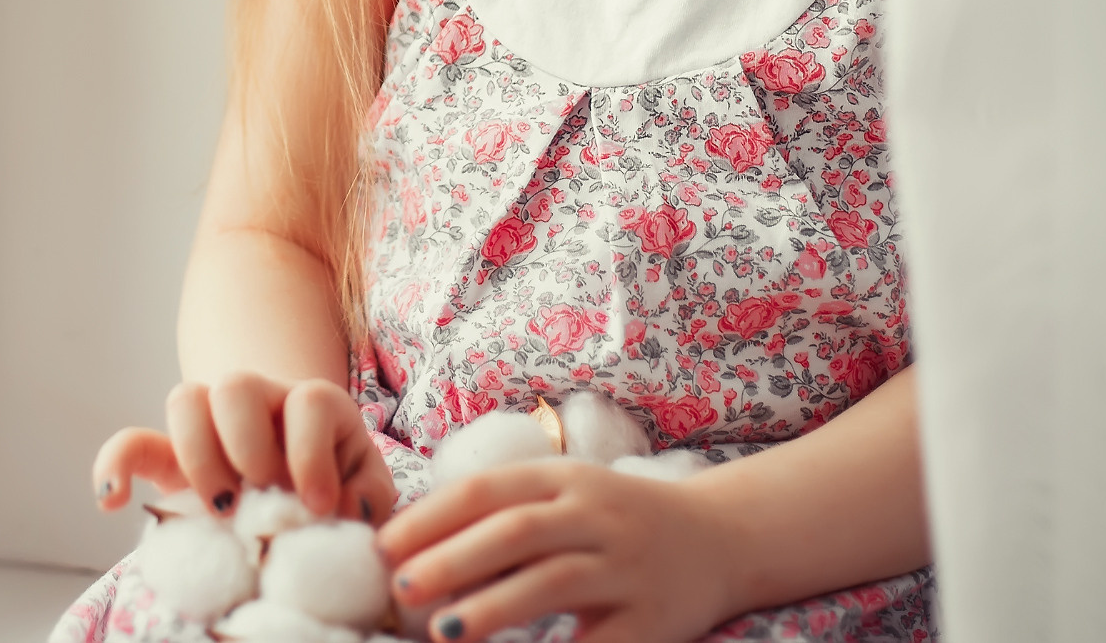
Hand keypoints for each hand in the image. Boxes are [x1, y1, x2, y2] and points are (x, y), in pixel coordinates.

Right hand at [91, 372, 399, 525]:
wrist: (300, 482)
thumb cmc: (338, 486)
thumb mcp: (363, 487)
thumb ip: (366, 496)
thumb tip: (346, 512)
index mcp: (313, 406)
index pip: (309, 402)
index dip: (312, 452)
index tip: (319, 505)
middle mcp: (260, 400)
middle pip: (236, 385)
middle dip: (247, 445)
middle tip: (262, 494)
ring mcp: (212, 423)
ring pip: (186, 398)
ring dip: (198, 455)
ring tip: (224, 508)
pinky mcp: (173, 455)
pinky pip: (130, 443)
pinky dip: (115, 464)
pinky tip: (112, 499)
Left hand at [376, 459, 742, 642]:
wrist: (721, 539)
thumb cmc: (615, 520)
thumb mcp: (564, 496)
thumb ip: (502, 514)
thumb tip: (413, 549)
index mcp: (564, 479)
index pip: (486, 489)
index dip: (431, 516)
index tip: (384, 545)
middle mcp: (597, 515)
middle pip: (516, 531)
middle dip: (453, 558)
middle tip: (401, 585)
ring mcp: (627, 567)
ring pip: (553, 582)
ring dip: (494, 607)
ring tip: (443, 630)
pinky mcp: (652, 620)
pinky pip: (598, 642)